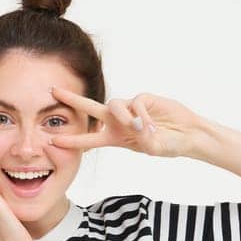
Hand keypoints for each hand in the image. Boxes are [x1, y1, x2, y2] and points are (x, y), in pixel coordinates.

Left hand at [47, 88, 206, 158]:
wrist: (187, 135)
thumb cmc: (169, 145)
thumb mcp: (153, 148)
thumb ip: (143, 139)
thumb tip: (136, 125)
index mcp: (115, 138)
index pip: (89, 139)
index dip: (73, 140)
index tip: (53, 140)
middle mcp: (119, 121)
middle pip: (91, 109)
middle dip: (73, 100)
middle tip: (54, 92)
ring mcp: (130, 108)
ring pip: (114, 105)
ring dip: (123, 116)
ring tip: (140, 128)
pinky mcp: (143, 98)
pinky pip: (136, 103)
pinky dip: (142, 114)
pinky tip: (152, 123)